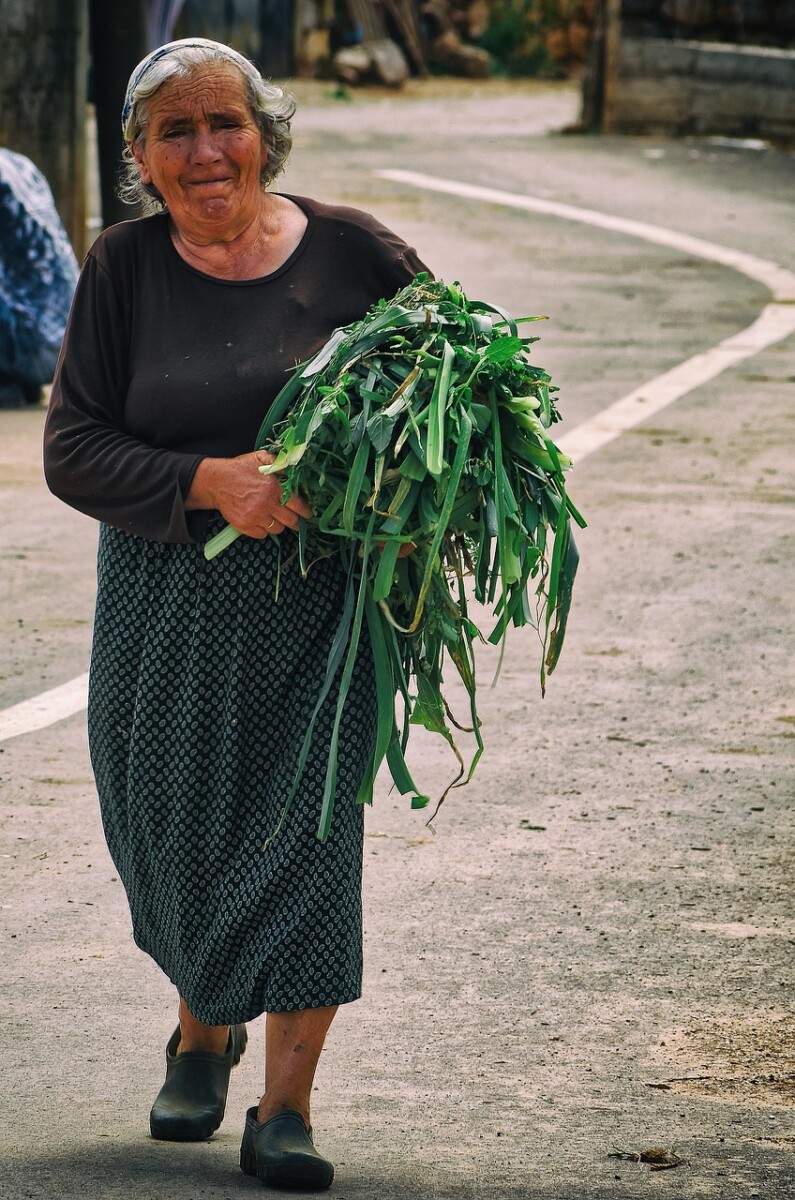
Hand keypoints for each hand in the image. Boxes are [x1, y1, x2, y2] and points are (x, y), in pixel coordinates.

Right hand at [187, 451, 311, 537]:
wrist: (216, 482)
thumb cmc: (240, 469)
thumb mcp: (261, 459)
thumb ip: (280, 463)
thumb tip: (297, 468)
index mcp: (273, 487)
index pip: (298, 505)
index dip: (306, 511)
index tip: (308, 514)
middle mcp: (266, 503)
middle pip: (291, 521)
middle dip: (295, 522)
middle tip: (295, 520)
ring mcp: (255, 516)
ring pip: (277, 529)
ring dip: (278, 524)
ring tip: (273, 516)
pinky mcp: (245, 526)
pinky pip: (262, 535)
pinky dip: (263, 530)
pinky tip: (260, 520)